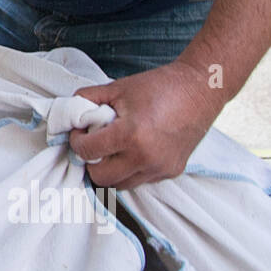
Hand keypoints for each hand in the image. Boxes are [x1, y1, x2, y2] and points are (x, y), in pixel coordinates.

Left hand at [67, 61, 222, 189]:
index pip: (88, 152)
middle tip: (93, 144)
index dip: (77, 141)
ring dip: (110, 170)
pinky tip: (131, 151)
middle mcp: (146, 158)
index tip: (80, 132)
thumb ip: (87, 99)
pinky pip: (140, 180)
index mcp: (131, 136)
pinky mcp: (171, 172)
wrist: (201, 89)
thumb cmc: (159, 86)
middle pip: (101, 178)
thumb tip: (69, 112)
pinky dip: (130, 170)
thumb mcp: (117, 88)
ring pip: (120, 185)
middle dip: (91, 162)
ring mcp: (160, 168)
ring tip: (111, 149)